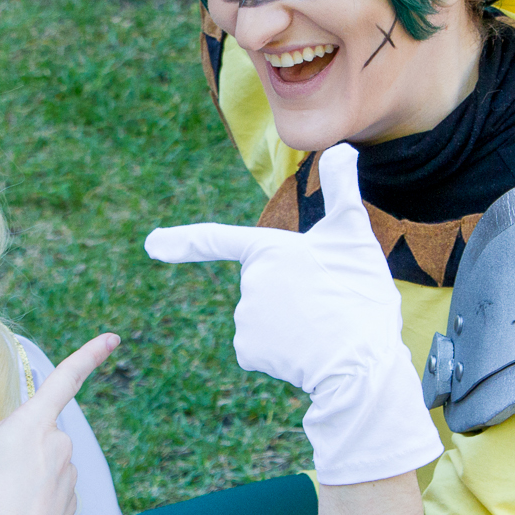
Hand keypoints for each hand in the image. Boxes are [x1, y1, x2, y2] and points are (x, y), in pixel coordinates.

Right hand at [0, 333, 118, 514]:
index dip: (90, 354)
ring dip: (21, 472)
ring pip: (40, 463)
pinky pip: (47, 489)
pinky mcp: (71, 504)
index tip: (113, 338)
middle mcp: (60, 445)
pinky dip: (31, 497)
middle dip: (13, 443)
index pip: (65, 378)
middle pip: (34, 432)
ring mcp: (70, 477)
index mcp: (35, 423)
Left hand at [146, 145, 441, 484]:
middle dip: (293, 297)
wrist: (362, 365)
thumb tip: (344, 148)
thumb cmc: (360, 295)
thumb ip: (343, 190)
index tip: (152, 245)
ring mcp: (243, 318)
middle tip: (330, 303)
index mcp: (267, 249)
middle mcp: (247, 282)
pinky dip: (285, 352)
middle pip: (266, 288)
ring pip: (267, 319)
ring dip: (293, 325)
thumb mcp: (355, 237)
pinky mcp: (248, 351)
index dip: (184, 240)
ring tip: (326, 329)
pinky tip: (309, 351)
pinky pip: (264, 348)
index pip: (218, 239)